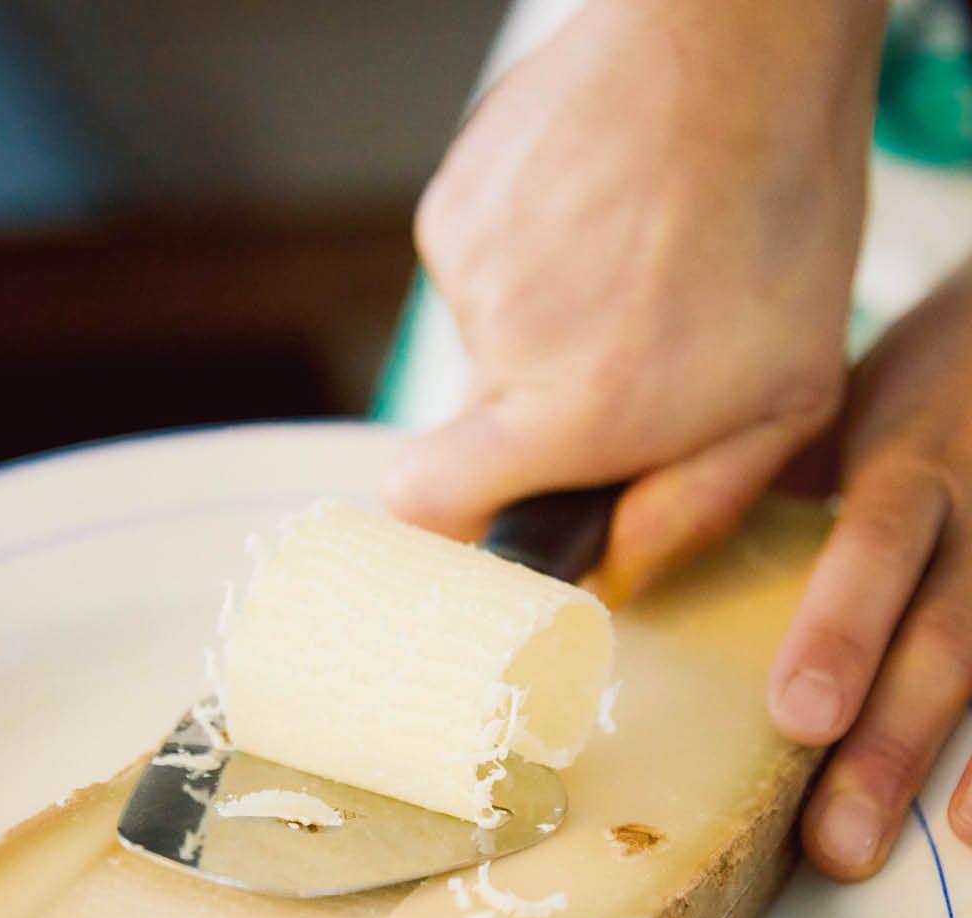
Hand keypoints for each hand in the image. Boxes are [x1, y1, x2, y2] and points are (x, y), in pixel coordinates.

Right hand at [386, 0, 884, 570]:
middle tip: (628, 353)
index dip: (448, 520)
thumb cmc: (779, 218)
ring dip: (544, 328)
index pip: (427, 503)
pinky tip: (591, 220)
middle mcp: (499, 345)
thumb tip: (608, 570)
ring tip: (625, 268)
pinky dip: (526, 260)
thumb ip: (688, 509)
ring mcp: (468, 267)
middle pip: (479, 426)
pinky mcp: (453, 202)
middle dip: (542, 413)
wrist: (737, 46)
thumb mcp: (786, 400)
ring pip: (486, 344)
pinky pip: (477, 269)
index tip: (489, 510)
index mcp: (570, 411)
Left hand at [768, 266, 971, 879]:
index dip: (845, 628)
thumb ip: (751, 478)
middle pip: (948, 633)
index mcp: (914, 459)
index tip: (797, 717)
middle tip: (838, 843)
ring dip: (968, 764)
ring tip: (932, 844)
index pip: (882, 542)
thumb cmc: (910, 384)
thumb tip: (616, 556)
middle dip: (893, 742)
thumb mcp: (829, 406)